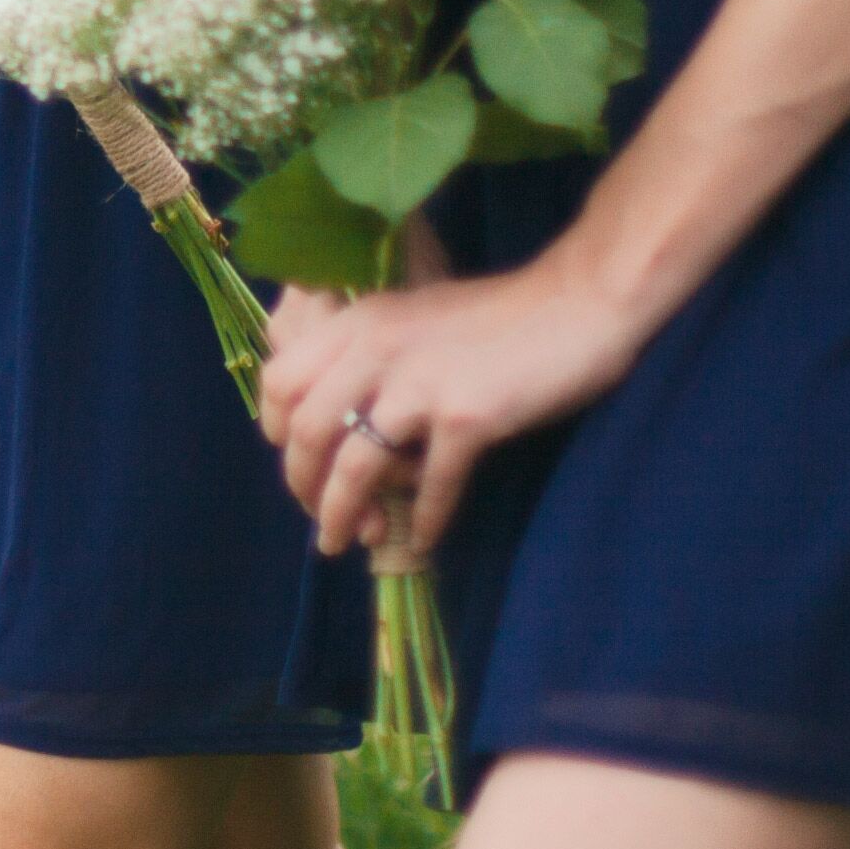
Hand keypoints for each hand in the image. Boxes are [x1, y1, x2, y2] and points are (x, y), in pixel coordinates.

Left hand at [259, 249, 648, 561]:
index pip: (279, 380)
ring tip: (346, 542)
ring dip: (343, 514)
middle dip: (302, 484)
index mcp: (357, 321)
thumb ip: (370, 360)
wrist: (575, 305)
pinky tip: (425, 539)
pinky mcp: (467, 417)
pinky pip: (431, 485)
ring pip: (356, 465)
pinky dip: (424, 520)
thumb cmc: (497, 316)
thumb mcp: (412, 321)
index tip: (293, 460)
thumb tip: (341, 429)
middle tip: (316, 515)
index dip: (274, 429)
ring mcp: (420, 384)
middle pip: (306, 431)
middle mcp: (375, 349)